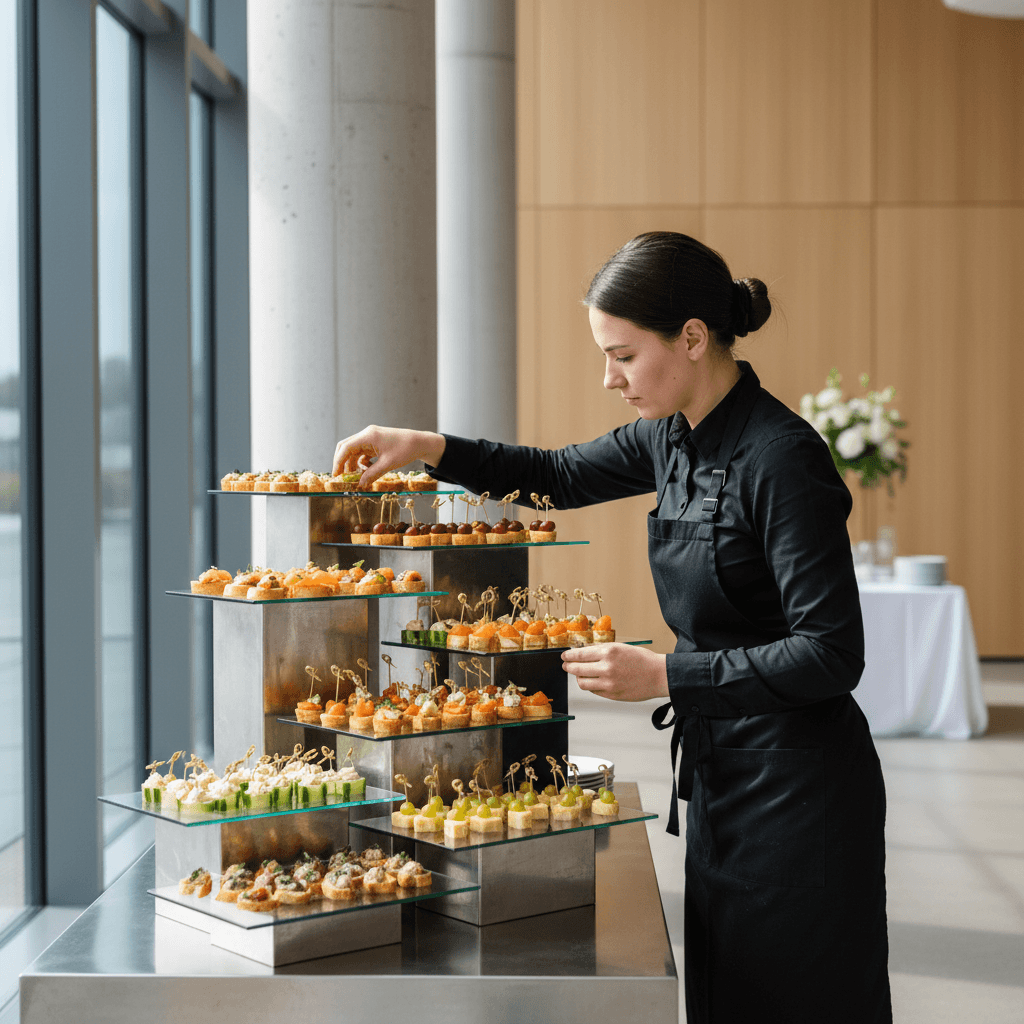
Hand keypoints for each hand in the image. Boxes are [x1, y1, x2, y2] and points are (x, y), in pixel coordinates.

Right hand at [332, 426, 446, 486]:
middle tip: (341, 477)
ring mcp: (370, 437)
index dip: (338, 461)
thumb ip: (372, 474)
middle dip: (342, 462)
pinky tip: (367, 470)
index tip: (336, 475)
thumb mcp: (388, 464)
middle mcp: (367, 434)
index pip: (346, 448)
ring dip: (353, 464)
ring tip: (357, 477)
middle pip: (346, 447)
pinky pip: (362, 452)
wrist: (419, 442)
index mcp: (368, 436)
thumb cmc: (405, 450)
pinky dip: (361, 462)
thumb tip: (360, 484)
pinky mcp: (375, 442)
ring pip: (354, 451)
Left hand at [561, 643, 668, 702]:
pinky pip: (594, 691)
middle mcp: (607, 667)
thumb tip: (583, 653)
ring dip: (578, 678)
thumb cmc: (642, 660)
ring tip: (579, 674)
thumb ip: (601, 651)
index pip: (580, 654)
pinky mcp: (612, 695)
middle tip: (566, 665)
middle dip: (568, 667)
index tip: (564, 656)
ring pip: (583, 683)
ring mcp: (609, 683)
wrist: (658, 675)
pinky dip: (590, 686)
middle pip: (577, 669)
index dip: (569, 656)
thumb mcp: (620, 647)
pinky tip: (593, 681)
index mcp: (609, 652)